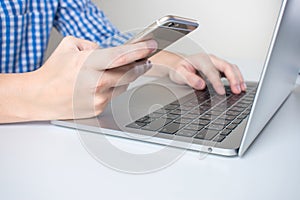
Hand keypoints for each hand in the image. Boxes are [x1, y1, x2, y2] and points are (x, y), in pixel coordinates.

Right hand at [29, 36, 156, 119]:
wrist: (40, 97)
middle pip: (129, 72)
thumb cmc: (53, 73)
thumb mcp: (70, 47)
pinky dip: (114, 87)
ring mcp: (99, 98)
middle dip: (140, 65)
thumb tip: (107, 52)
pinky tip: (106, 83)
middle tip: (146, 59)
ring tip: (121, 70)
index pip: (122, 55)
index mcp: (89, 64)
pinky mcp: (99, 109)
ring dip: (126, 76)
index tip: (151, 45)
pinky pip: (114, 95)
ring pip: (124, 84)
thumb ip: (92, 45)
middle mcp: (96, 82)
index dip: (140, 49)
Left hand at [168, 53, 245, 94]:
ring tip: (241, 89)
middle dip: (233, 78)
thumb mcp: (179, 74)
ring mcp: (215, 62)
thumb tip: (201, 84)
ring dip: (238, 78)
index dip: (218, 82)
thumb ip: (189, 79)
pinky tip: (240, 85)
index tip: (221, 92)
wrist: (177, 64)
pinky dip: (237, 77)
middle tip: (237, 90)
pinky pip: (230, 70)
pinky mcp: (218, 67)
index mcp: (200, 60)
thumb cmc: (178, 68)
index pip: (212, 71)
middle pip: (226, 66)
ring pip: (231, 67)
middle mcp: (210, 59)